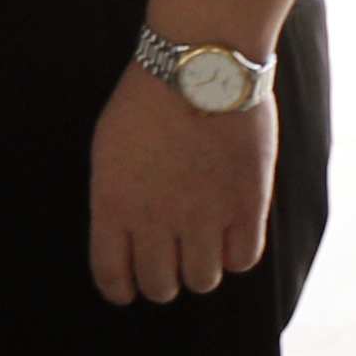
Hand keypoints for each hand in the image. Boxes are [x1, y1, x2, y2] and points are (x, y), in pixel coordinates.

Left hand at [88, 65, 277, 301]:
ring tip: (200, 245)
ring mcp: (204, 216)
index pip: (112, 275)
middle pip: (161, 287)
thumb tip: (126, 237)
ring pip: (203, 280)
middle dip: (162, 280)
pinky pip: (243, 260)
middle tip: (168, 261)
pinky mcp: (246, 207)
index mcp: (114, 203)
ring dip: (200, 268)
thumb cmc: (147, 100)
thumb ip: (116, 198)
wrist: (199, 67)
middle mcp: (156, 219)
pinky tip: (230, 232)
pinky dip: (235, 254)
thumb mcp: (109, 150)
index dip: (120, 289)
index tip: (127, 289)